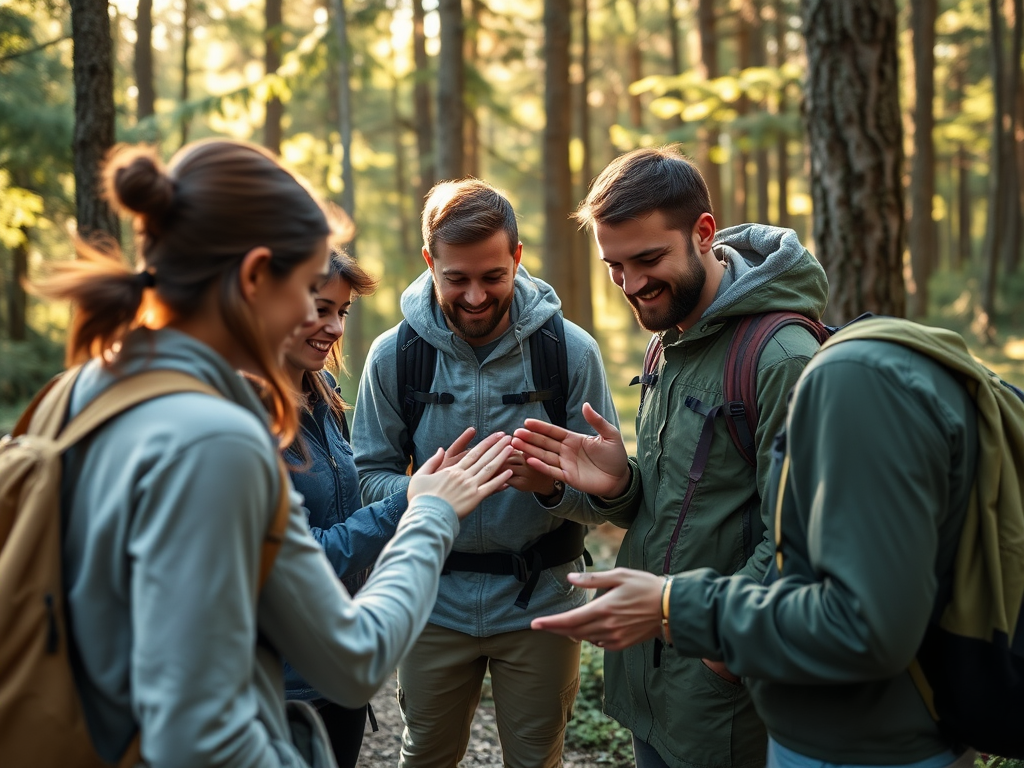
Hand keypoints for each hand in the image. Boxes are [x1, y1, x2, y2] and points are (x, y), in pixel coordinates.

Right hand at [408, 432, 513, 518]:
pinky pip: (490, 488)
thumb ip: (432, 462)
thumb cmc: (421, 498)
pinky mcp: (474, 499)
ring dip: (501, 458)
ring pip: (489, 469)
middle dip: (497, 446)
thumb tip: (440, 450)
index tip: (495, 436)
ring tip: (512, 449)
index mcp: (453, 470)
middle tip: (509, 437)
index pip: (473, 453)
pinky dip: (500, 480)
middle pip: (484, 458)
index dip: (486, 444)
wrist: (426, 515)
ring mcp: (470, 487)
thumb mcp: (420, 476)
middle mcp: (464, 475)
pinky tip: (509, 473)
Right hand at [512, 402, 629, 497]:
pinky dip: (540, 466)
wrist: (620, 479)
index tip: (527, 422)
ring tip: (515, 445)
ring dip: (530, 450)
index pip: (554, 431)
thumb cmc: (616, 456)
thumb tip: (586, 404)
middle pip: (544, 443)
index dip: (540, 427)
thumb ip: (597, 421)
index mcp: (574, 439)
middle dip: (530, 438)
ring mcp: (566, 464)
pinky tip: (529, 460)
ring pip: (544, 456)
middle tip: (515, 434)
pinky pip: (552, 471)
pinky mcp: (568, 477)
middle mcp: (566, 451)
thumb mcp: (610, 435)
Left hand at [530, 568, 664, 650]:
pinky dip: (589, 637)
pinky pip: (599, 644)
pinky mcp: (622, 644)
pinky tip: (589, 629)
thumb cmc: (645, 586)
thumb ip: (592, 579)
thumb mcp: (619, 575)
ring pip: (585, 638)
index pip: (569, 620)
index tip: (534, 624)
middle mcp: (607, 627)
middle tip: (542, 625)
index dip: (550, 623)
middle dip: (556, 629)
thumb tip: (570, 578)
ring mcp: (615, 638)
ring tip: (563, 625)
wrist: (670, 607)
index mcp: (604, 609)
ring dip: (572, 633)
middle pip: (573, 632)